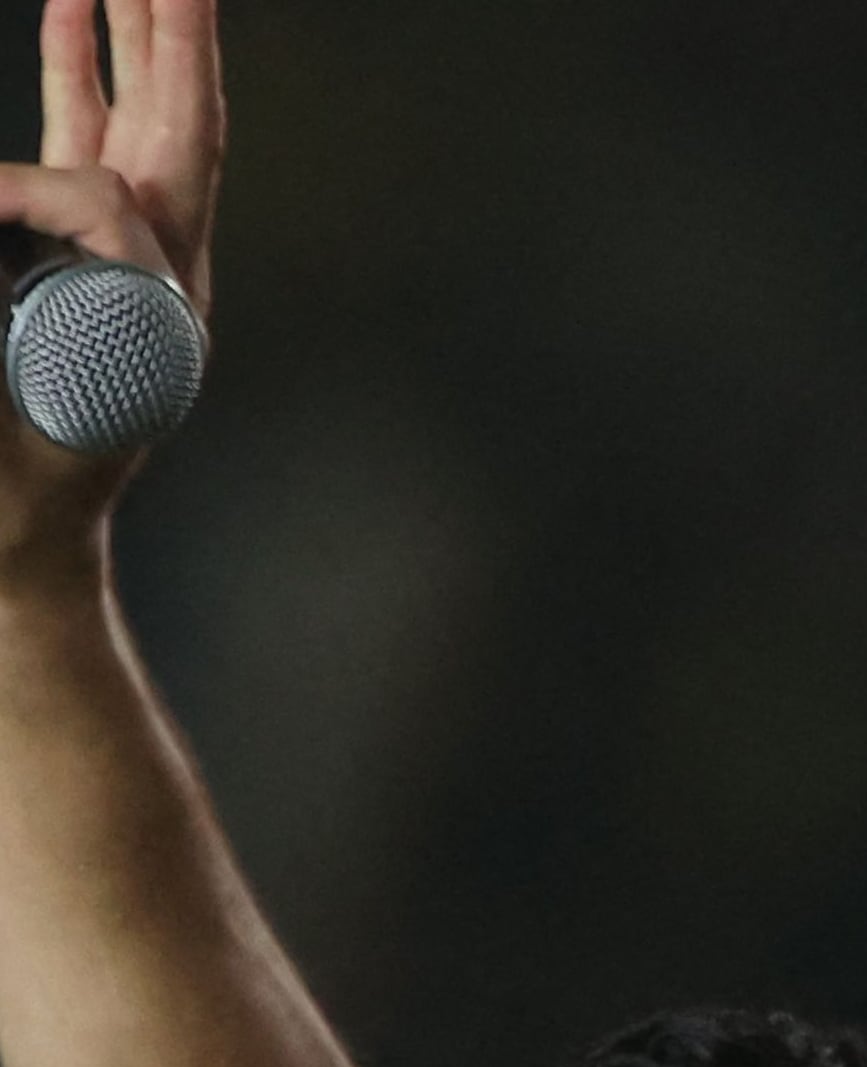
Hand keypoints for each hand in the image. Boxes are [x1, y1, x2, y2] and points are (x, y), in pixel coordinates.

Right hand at [0, 0, 221, 574]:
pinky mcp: (96, 253)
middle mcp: (166, 278)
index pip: (107, 200)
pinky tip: (76, 7)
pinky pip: (97, 141)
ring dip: (137, 36)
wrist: (27, 544)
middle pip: (182, 127)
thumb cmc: (13, 485)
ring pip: (145, 120)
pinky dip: (85, 73)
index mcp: (152, 319)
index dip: (30, 192)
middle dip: (174, 40)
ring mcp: (138, 260)